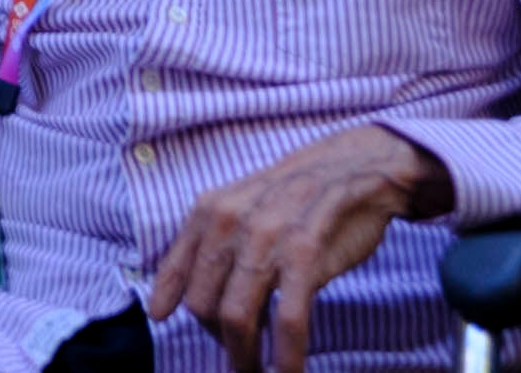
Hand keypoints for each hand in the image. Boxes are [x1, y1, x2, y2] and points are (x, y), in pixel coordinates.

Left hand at [144, 123, 449, 372]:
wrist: (354, 168)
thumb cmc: (296, 198)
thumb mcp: (242, 209)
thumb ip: (210, 250)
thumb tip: (172, 306)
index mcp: (211, 212)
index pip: (176, 270)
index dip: (169, 303)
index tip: (166, 323)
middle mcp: (231, 223)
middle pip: (204, 304)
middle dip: (219, 341)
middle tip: (238, 359)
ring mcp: (267, 239)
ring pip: (238, 317)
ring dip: (244, 358)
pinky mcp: (306, 256)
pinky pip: (288, 320)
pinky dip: (287, 356)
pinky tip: (289, 371)